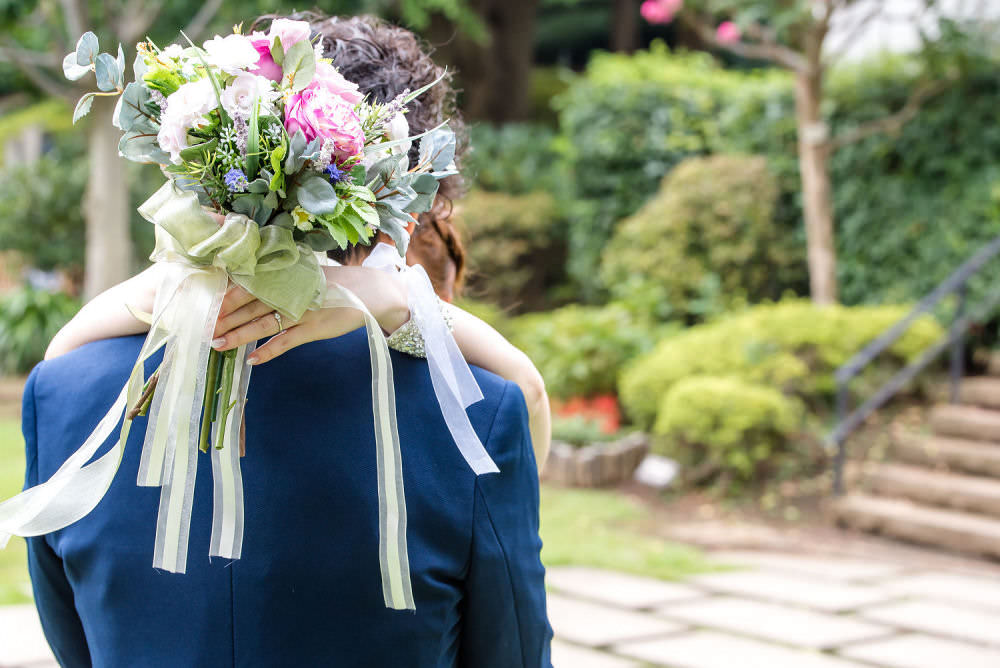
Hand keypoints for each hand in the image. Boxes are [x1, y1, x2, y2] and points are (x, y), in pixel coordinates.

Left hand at [210, 266, 409, 364]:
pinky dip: (269, 351)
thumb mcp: (305, 275)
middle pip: (249, 306)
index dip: (225, 296)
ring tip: (217, 345)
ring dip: (238, 335)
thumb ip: (281, 279)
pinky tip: (252, 360)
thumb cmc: (334, 284)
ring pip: (262, 324)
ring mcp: (300, 312)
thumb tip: (251, 284)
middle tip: (200, 328)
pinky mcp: (313, 329)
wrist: (369, 292)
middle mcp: (289, 292)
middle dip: (224, 318)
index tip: (204, 304)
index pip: (248, 284)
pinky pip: (286, 342)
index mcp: (285, 276)